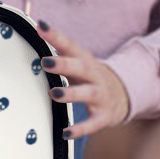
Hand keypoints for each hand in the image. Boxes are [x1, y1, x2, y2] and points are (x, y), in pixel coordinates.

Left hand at [37, 19, 130, 138]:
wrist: (124, 95)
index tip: (40, 26)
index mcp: (84, 61)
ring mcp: (100, 96)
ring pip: (87, 94)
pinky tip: (66, 132)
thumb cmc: (90, 77)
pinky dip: (79, 129)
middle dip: (64, 64)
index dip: (55, 35)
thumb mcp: (78, 62)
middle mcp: (94, 76)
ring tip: (55, 93)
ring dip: (71, 93)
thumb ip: (58, 50)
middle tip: (46, 62)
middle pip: (80, 68)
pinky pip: (92, 124)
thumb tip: (34, 32)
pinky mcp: (104, 116)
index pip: (69, 45)